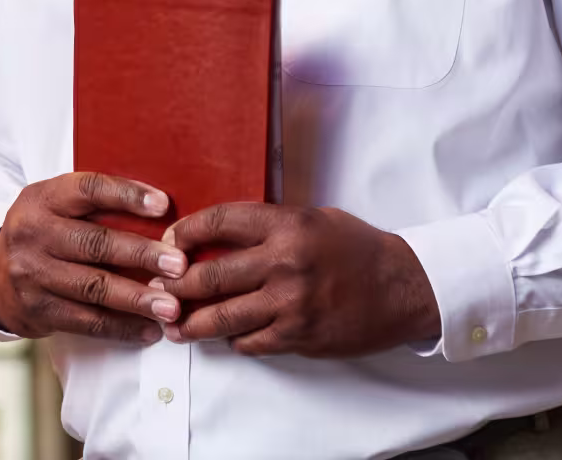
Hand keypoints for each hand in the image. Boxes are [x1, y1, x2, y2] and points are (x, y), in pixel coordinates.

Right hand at [0, 172, 188, 341]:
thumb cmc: (45, 232)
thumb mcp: (57, 205)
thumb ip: (96, 205)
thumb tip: (163, 211)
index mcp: (43, 198)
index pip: (88, 189)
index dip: (126, 195)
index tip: (163, 205)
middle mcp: (33, 233)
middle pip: (94, 243)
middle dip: (141, 255)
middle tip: (178, 265)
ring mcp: (33, 275)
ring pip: (93, 288)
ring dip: (137, 298)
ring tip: (171, 306)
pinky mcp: (38, 310)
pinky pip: (86, 321)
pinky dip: (121, 327)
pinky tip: (148, 329)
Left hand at [157, 204, 438, 356]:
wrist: (404, 287)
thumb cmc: (358, 248)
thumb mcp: (314, 218)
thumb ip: (270, 225)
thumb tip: (220, 233)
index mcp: (287, 224)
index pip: (219, 222)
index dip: (185, 232)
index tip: (168, 243)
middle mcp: (285, 262)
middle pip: (210, 276)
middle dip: (175, 286)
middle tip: (157, 292)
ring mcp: (291, 303)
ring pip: (222, 317)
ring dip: (191, 324)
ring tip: (174, 326)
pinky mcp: (300, 335)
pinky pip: (251, 342)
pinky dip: (233, 340)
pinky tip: (225, 336)